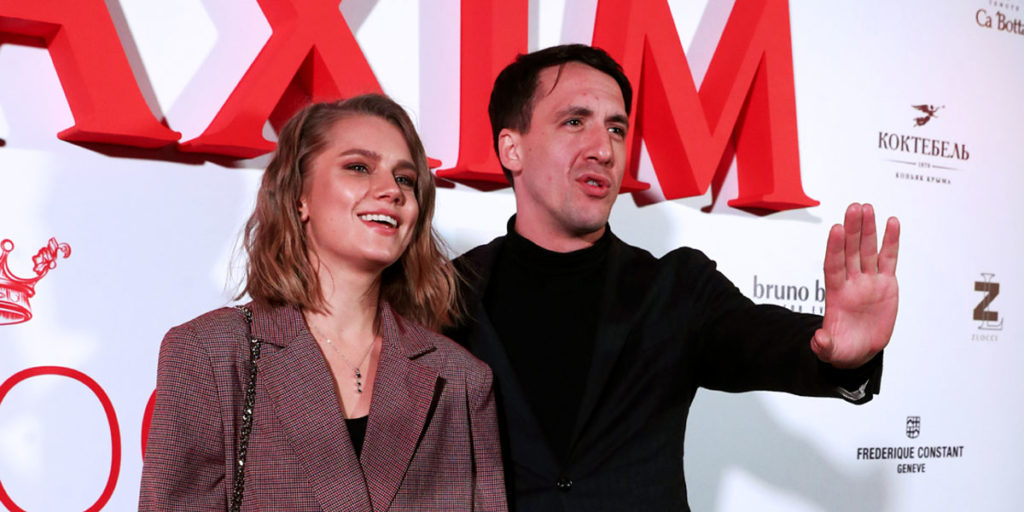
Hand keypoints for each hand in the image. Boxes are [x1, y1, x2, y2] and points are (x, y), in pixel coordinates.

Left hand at [812, 203, 899, 367]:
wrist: (859, 350)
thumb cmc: (842, 349)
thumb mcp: (831, 351)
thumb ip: (824, 345)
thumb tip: (818, 341)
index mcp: (836, 294)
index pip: (833, 266)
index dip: (834, 248)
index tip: (835, 229)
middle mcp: (851, 282)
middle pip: (850, 251)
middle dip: (852, 229)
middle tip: (854, 207)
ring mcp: (868, 281)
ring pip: (868, 250)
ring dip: (868, 229)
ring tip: (868, 207)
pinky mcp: (886, 284)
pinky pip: (888, 259)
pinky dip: (891, 241)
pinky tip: (892, 222)